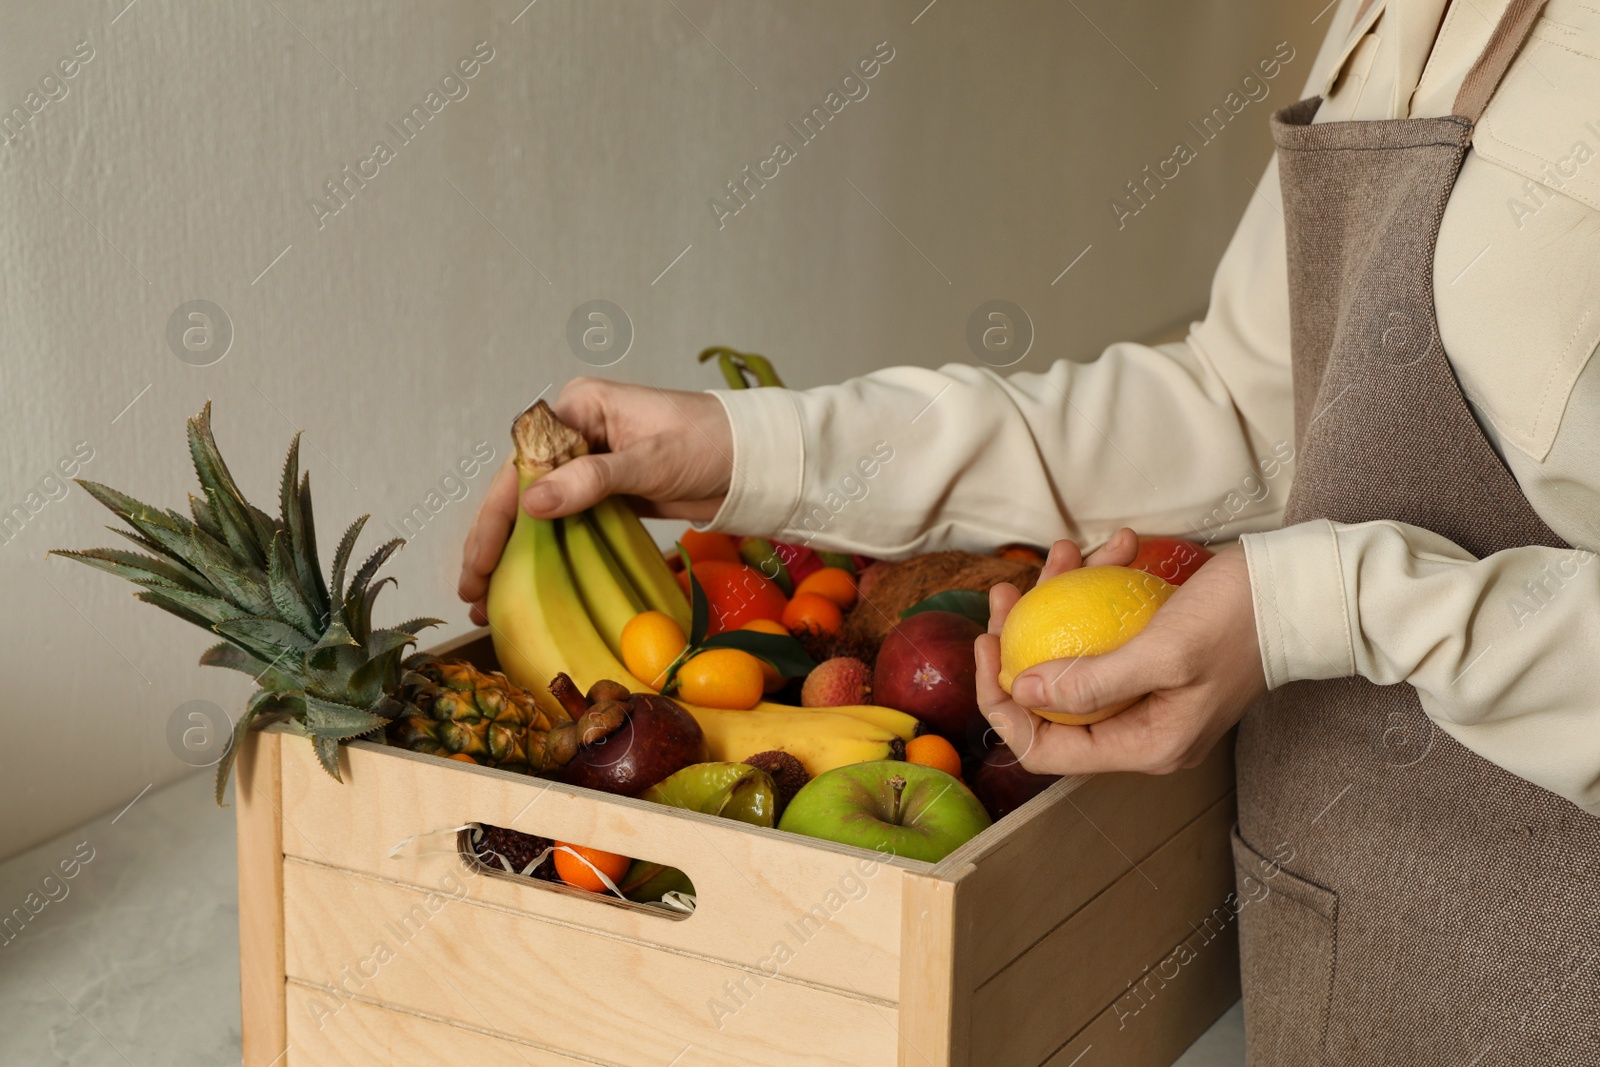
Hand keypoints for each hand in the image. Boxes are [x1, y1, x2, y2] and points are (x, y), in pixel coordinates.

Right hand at [459, 378, 733, 623]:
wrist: (759, 459)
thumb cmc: (712, 442)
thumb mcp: (650, 460)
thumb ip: (592, 480)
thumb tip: (532, 504)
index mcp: (580, 408)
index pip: (522, 465)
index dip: (495, 516)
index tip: (480, 562)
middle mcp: (578, 433)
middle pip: (522, 491)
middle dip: (495, 543)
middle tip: (472, 594)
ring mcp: (592, 464)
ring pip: (541, 512)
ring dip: (517, 554)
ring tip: (489, 601)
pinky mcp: (610, 492)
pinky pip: (569, 524)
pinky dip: (549, 553)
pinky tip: (530, 584)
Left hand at [975, 535, 1263, 775]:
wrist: (1303, 590)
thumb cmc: (1241, 621)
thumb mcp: (1164, 651)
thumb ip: (1092, 682)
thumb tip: (1023, 694)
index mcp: (1143, 746)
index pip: (1044, 749)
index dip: (1003, 704)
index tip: (990, 645)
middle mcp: (1141, 729)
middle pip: (1050, 701)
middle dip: (1019, 642)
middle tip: (1007, 592)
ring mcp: (1147, 692)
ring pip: (1074, 655)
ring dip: (1058, 601)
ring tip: (1062, 552)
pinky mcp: (1155, 656)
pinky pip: (1106, 630)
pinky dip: (1100, 589)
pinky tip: (1113, 546)